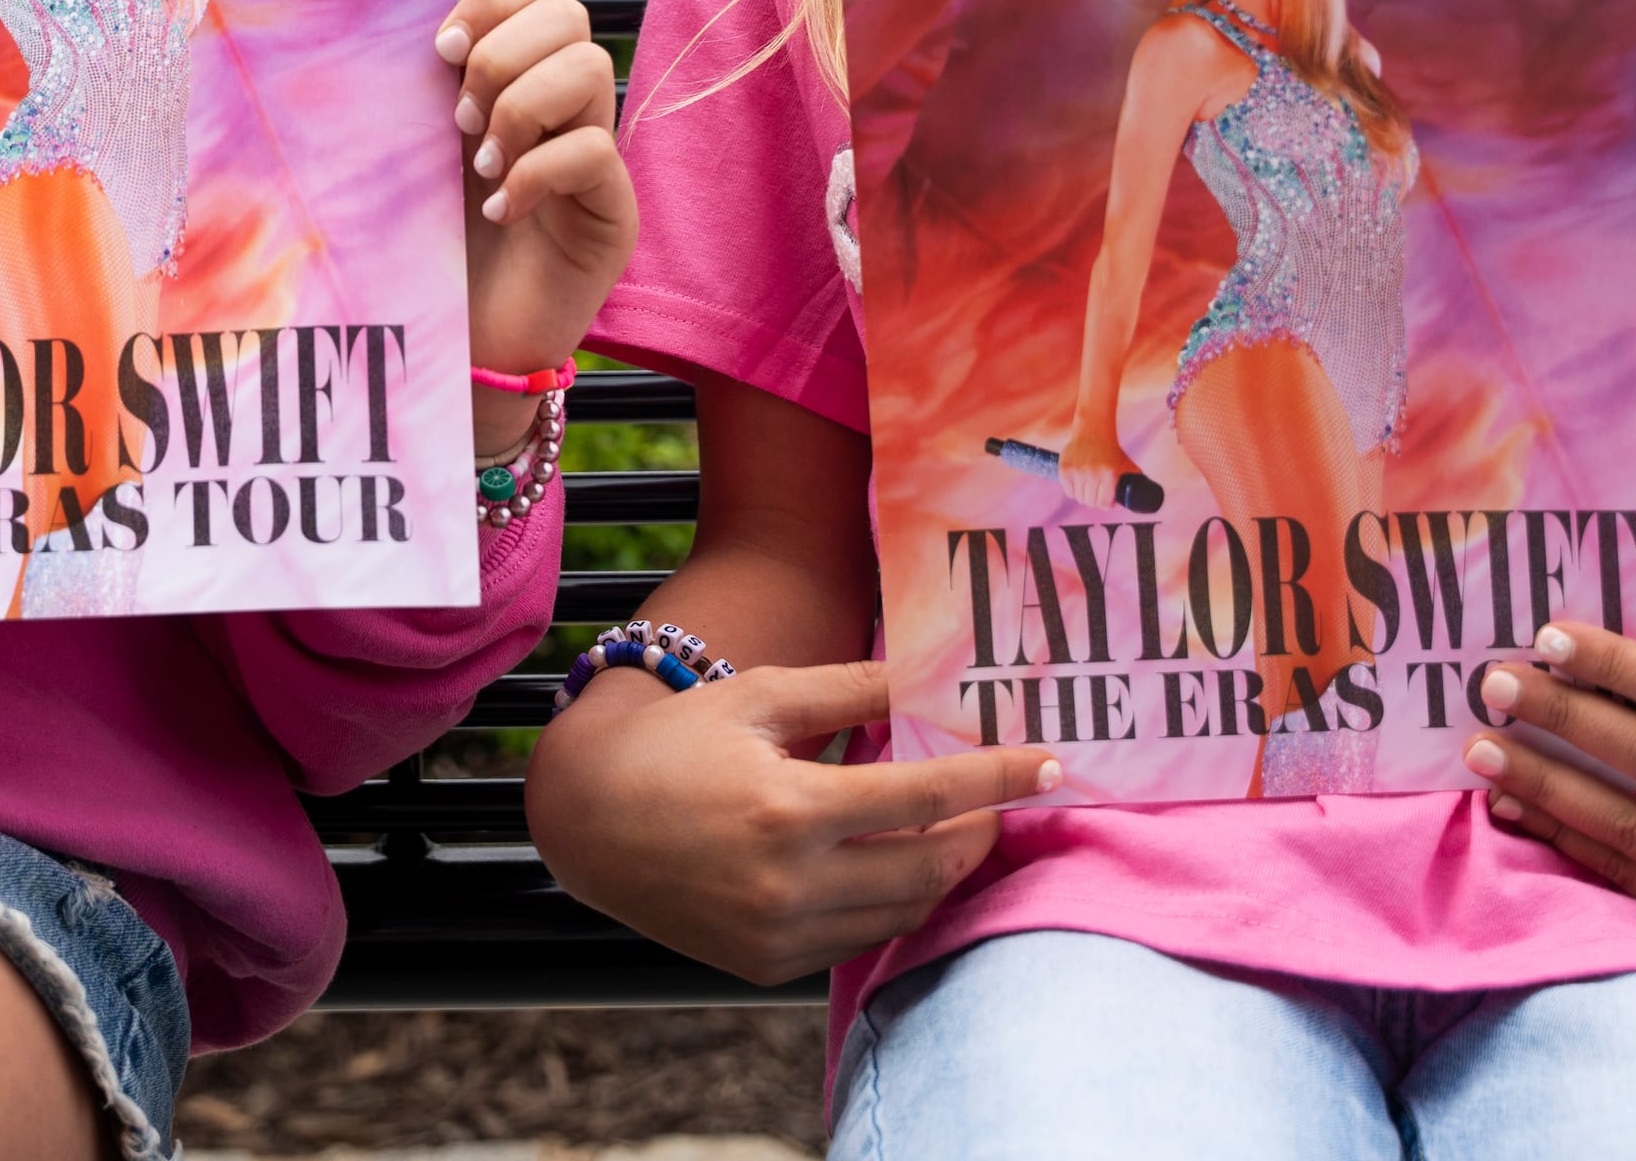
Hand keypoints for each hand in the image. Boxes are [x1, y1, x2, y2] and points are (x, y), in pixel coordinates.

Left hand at [439, 0, 633, 396]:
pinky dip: (534, 175)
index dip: (491, 2)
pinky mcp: (615, 211)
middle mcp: (568, 109)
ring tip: (483, 166)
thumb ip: (421, 90)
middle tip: (461, 122)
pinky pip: (592, 152)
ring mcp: (598, 156)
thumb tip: (395, 17)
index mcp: (519, 80)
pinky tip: (499, 212)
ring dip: (519, 108)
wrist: (462, 346)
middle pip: (569, 15)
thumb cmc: (433, 248)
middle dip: (500, 56)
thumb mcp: (418, 152)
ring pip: (590, 68)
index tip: (439, 54)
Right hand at [527, 658, 1057, 985]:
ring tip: (955, 825)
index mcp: (792, 809)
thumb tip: (939, 672)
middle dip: (981, 830)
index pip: (927, 798)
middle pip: (930, 867)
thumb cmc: (678, 739)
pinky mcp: (765, 964)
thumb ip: (856, 687)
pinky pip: (857, 937)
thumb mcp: (763, 695)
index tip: (1048, 762)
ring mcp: (777, 934)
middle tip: (1004, 794)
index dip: (997, 778)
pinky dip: (891, 901)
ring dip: (942, 869)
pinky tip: (893, 860)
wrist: (587, 818)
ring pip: (902, 912)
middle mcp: (789, 884)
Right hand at [1055, 416, 1130, 509]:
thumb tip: (1139, 499)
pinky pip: (1068, 491)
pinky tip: (1078, 483)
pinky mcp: (1065, 469)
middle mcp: (1092, 473)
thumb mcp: (1126, 464)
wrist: (1093, 430)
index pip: (1103, 504)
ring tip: (1088, 488)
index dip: (1106, 505)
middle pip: (1090, 502)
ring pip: (1079, 498)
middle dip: (1095, 501)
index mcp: (1109, 474)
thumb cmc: (1111, 449)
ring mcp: (1077, 471)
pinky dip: (1073, 490)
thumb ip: (1134, 480)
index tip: (1106, 502)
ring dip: (1084, 496)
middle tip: (1097, 494)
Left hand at [1466, 620, 1635, 946]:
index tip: (1549, 636)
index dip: (1621, 665)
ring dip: (1545, 785)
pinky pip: (1629, 878)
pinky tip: (1514, 808)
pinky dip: (1565, 840)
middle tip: (1495, 683)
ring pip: (1632, 828)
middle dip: (1566, 719)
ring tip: (1482, 749)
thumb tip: (1581, 661)